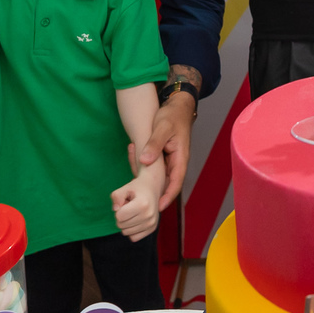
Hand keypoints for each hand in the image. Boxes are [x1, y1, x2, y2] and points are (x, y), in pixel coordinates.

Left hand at [111, 176, 159, 241]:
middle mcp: (148, 215)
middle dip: (121, 216)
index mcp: (142, 204)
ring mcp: (151, 223)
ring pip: (126, 233)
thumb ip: (116, 197)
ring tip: (133, 212)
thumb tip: (115, 209)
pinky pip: (133, 238)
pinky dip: (131, 231)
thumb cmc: (137, 188)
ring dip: (125, 223)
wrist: (153, 187)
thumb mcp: (124, 188)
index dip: (118, 209)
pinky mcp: (152, 229)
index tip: (125, 202)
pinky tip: (135, 220)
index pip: (119, 216)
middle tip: (129, 207)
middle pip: (121, 225)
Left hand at [136, 93, 194, 211]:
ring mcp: (170, 159)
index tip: (158, 207)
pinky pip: (154, 165)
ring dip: (146, 178)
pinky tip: (132, 155)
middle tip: (140, 202)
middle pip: (166, 183)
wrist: (177, 105)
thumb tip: (145, 161)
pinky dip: (143, 164)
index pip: (176, 183)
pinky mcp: (163, 155)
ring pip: (159, 175)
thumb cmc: (173, 115)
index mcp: (180, 158)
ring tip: (132, 180)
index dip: (167, 196)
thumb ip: (154, 144)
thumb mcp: (163, 128)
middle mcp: (176, 161)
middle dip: (154, 193)